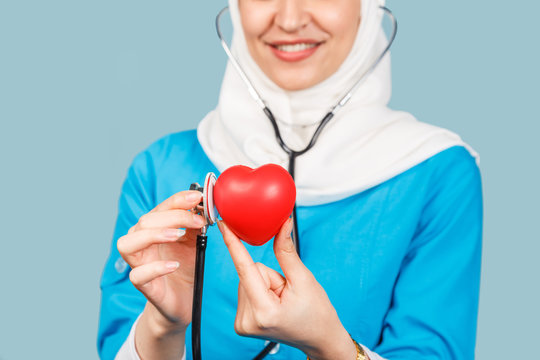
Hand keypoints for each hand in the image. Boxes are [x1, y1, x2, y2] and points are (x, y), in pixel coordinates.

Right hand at [117, 190, 204, 333]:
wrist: (183, 298)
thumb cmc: (184, 265)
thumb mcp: (194, 241)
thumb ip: (194, 223)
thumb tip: (202, 204)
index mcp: (152, 228)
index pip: (160, 208)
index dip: (178, 200)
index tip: (198, 197)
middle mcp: (140, 243)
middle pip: (145, 222)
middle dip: (173, 217)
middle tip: (198, 221)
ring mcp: (138, 263)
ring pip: (128, 243)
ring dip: (154, 235)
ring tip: (179, 235)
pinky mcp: (143, 285)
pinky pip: (137, 275)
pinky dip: (155, 268)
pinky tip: (174, 265)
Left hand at [218, 219, 356, 359]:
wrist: (319, 338)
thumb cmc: (316, 312)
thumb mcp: (304, 279)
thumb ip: (286, 251)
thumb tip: (281, 225)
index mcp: (264, 311)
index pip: (245, 269)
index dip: (234, 244)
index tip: (224, 226)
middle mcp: (247, 319)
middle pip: (250, 272)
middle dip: (269, 275)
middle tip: (287, 293)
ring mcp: (242, 323)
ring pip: (247, 279)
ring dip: (266, 283)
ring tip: (282, 299)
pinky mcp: (241, 323)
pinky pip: (246, 288)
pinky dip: (261, 291)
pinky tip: (274, 304)